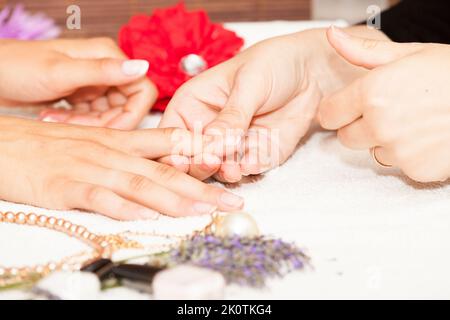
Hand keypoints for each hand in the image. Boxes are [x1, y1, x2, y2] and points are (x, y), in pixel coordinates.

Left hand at [0, 38, 157, 129]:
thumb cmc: (18, 67)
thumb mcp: (62, 72)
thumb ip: (103, 71)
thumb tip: (142, 67)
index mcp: (108, 56)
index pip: (142, 91)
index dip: (132, 115)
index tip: (112, 131)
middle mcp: (106, 69)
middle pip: (126, 106)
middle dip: (105, 122)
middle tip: (74, 126)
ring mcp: (94, 82)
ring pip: (109, 114)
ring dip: (87, 124)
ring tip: (56, 120)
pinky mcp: (82, 95)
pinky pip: (93, 116)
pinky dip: (77, 122)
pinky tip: (53, 117)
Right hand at [0, 117, 243, 219]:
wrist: (2, 144)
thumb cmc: (48, 147)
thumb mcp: (94, 144)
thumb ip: (126, 155)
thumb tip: (160, 169)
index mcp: (119, 141)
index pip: (168, 144)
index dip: (201, 155)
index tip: (229, 168)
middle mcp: (111, 152)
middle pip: (164, 169)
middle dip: (201, 186)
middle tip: (232, 200)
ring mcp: (89, 168)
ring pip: (139, 183)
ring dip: (174, 198)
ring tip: (203, 210)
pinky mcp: (64, 186)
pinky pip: (98, 197)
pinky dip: (123, 206)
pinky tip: (144, 216)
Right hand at [159, 27, 382, 181]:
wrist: (312, 71)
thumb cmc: (273, 63)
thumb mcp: (249, 84)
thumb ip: (232, 115)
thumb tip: (214, 144)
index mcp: (193, 105)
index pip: (172, 133)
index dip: (174, 147)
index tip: (185, 154)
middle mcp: (208, 129)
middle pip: (191, 157)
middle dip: (200, 164)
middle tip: (213, 161)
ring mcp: (231, 145)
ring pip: (218, 169)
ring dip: (224, 172)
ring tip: (232, 170)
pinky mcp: (256, 154)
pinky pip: (248, 169)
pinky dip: (249, 170)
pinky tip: (252, 164)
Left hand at [319, 27, 449, 182]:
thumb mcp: (410, 53)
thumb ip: (363, 51)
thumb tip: (331, 36)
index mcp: (373, 93)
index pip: (328, 114)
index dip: (337, 109)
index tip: (348, 106)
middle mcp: (380, 125)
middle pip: (346, 137)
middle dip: (359, 127)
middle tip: (388, 111)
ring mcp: (399, 150)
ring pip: (373, 152)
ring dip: (385, 142)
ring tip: (413, 122)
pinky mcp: (417, 170)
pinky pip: (399, 166)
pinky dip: (409, 156)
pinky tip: (428, 137)